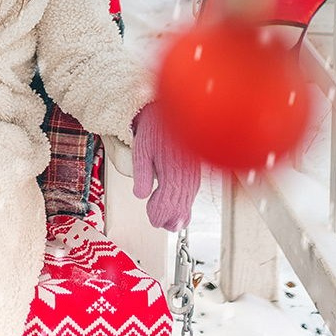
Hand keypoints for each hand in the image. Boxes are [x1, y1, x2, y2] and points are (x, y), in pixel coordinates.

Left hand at [131, 102, 199, 232]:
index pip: (167, 203)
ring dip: (177, 214)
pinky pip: (192, 196)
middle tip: (156, 221)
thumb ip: (141, 174)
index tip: (151, 219)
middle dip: (167, 218)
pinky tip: (179, 211)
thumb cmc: (156, 129)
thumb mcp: (142, 149)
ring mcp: (193, 176)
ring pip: (188, 204)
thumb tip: (140, 195)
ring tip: (165, 220)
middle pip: (179, 208)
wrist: (172, 114)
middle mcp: (186, 177)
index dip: (159, 215)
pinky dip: (185, 206)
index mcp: (172, 172)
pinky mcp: (195, 174)